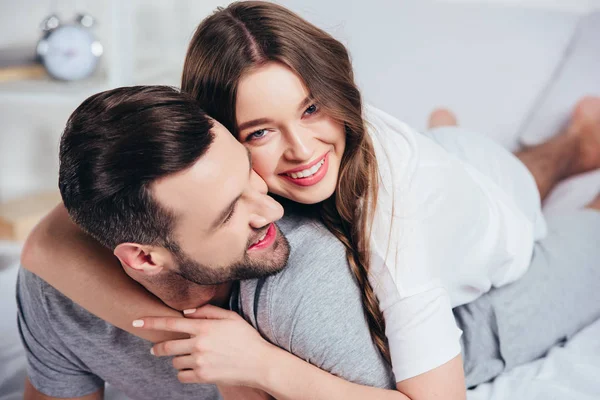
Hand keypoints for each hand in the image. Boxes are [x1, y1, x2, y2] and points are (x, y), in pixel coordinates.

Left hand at [135, 305, 272, 387]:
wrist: (260, 363)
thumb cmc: (247, 337)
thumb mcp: (231, 317)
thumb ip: (208, 312)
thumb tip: (187, 313)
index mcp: (204, 327)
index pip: (170, 324)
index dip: (150, 322)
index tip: (136, 321)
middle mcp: (199, 344)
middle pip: (166, 347)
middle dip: (157, 348)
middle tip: (156, 349)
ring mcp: (200, 362)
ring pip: (174, 362)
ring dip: (177, 359)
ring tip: (189, 357)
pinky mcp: (203, 377)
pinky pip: (182, 376)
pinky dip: (184, 372)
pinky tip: (194, 368)